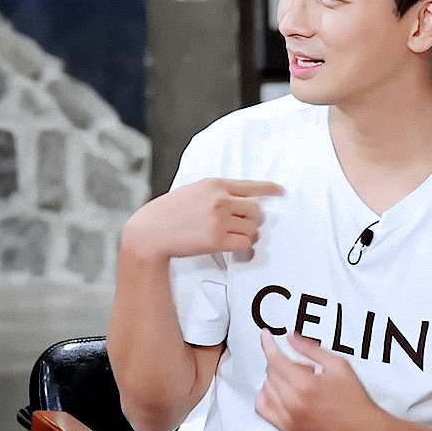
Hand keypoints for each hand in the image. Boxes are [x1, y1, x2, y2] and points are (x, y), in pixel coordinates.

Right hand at [122, 178, 284, 259]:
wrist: (150, 231)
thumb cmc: (170, 211)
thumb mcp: (195, 191)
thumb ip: (219, 192)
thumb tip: (245, 199)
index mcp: (215, 184)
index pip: (251, 185)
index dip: (269, 189)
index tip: (281, 191)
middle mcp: (220, 199)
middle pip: (256, 209)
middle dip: (252, 218)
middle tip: (240, 224)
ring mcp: (219, 219)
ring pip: (253, 227)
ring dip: (247, 233)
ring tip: (231, 235)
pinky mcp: (217, 240)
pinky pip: (245, 243)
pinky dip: (243, 246)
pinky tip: (232, 246)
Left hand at [256, 329, 385, 430]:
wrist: (360, 427)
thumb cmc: (353, 398)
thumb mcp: (337, 364)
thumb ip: (310, 348)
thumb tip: (291, 337)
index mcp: (304, 385)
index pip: (275, 359)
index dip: (268, 343)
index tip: (265, 335)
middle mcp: (292, 403)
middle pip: (271, 371)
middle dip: (284, 362)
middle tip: (305, 366)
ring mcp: (288, 417)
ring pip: (266, 387)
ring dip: (278, 378)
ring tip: (299, 380)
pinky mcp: (287, 428)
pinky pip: (263, 408)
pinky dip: (266, 395)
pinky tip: (279, 390)